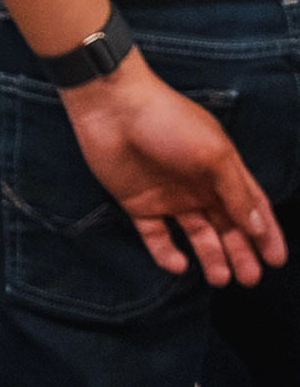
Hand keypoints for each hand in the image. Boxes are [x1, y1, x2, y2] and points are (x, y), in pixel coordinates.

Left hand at [62, 54, 286, 284]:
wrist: (110, 107)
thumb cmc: (168, 122)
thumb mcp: (213, 154)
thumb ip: (237, 192)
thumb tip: (258, 226)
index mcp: (220, 168)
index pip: (250, 206)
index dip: (265, 232)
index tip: (277, 261)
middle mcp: (197, 185)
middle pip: (226, 226)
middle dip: (240, 253)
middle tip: (250, 279)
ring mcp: (168, 195)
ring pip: (196, 234)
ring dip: (210, 257)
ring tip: (220, 279)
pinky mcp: (137, 203)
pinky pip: (156, 236)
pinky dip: (167, 253)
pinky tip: (179, 264)